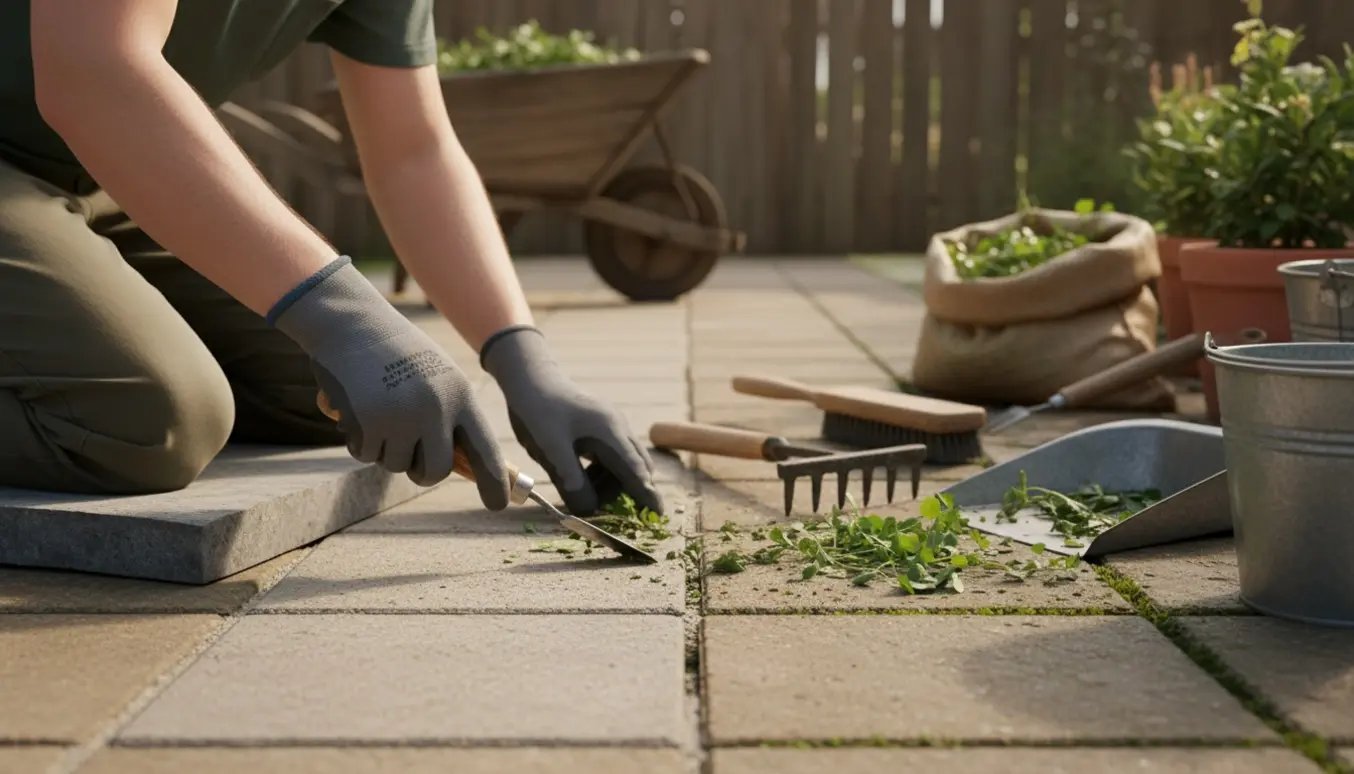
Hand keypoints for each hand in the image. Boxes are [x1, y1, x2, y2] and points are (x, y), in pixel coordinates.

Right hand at [269, 257, 508, 508]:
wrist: (352, 321)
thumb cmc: (396, 352)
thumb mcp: (436, 377)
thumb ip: (450, 417)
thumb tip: (462, 468)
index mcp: (461, 395)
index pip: (485, 448)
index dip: (494, 481)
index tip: (500, 505)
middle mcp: (437, 408)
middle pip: (435, 471)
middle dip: (420, 471)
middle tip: (410, 456)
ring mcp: (403, 416)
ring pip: (395, 464)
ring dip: (383, 448)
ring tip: (378, 409)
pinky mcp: (369, 420)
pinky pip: (364, 454)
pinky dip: (357, 439)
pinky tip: (357, 407)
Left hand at [481, 326, 663, 516]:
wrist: (530, 378)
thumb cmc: (538, 412)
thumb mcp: (551, 450)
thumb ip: (572, 481)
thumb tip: (590, 511)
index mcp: (610, 433)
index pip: (636, 471)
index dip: (647, 496)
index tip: (658, 517)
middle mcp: (618, 428)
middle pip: (636, 469)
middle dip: (622, 493)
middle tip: (596, 510)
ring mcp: (612, 426)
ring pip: (624, 464)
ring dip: (607, 483)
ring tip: (576, 488)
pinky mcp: (602, 428)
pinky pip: (612, 456)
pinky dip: (601, 473)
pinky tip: (577, 474)